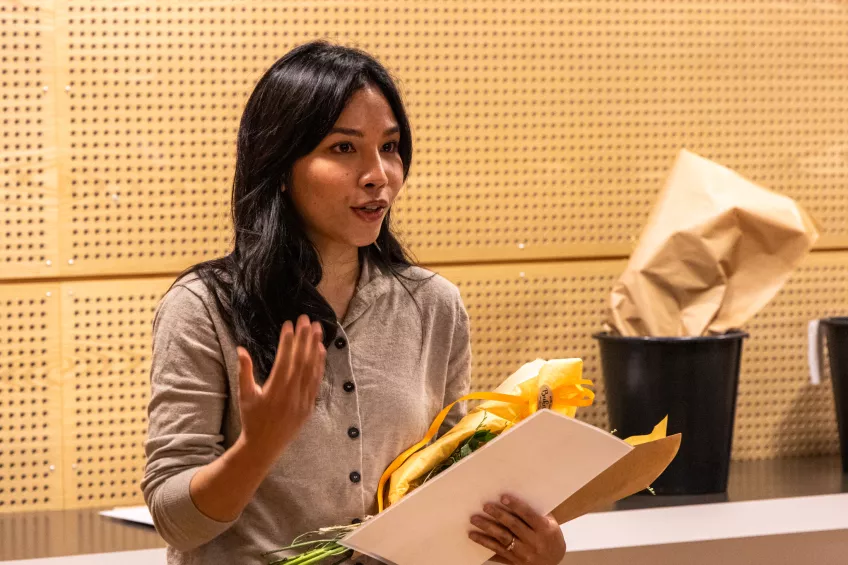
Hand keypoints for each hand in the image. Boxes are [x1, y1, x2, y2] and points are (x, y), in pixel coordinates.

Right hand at [235, 314, 325, 463]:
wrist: (264, 446)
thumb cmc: (252, 419)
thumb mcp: (245, 396)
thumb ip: (244, 372)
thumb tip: (241, 349)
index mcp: (274, 390)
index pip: (285, 359)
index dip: (288, 340)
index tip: (289, 324)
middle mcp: (291, 394)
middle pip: (301, 360)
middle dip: (304, 338)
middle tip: (305, 319)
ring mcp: (303, 400)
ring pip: (312, 369)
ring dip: (315, 347)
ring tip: (317, 328)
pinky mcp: (310, 405)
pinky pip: (316, 381)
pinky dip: (320, 364)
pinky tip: (320, 350)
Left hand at [469, 494, 565, 564]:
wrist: (554, 562)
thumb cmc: (550, 537)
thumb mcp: (549, 523)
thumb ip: (535, 512)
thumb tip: (515, 494)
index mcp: (544, 529)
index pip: (528, 515)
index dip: (516, 506)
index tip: (503, 497)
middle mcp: (534, 542)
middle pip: (514, 526)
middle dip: (498, 515)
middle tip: (485, 506)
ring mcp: (524, 554)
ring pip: (503, 539)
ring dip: (487, 529)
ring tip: (475, 520)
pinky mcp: (515, 562)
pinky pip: (498, 552)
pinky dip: (485, 543)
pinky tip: (475, 536)